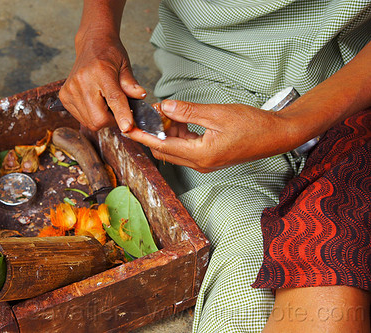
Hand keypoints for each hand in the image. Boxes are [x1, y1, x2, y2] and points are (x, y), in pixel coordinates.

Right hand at [59, 33, 145, 131]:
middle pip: (98, 118)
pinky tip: (94, 102)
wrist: (91, 44)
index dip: (122, 115)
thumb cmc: (109, 55)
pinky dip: (91, 116)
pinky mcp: (64, 97)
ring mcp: (70, 90)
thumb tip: (141, 96)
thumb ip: (131, 84)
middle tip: (118, 109)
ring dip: (101, 118)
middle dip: (112, 120)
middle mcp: (81, 81)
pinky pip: (81, 118)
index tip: (127, 127)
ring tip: (104, 101)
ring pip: (89, 122)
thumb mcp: (125, 66)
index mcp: (100, 71)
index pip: (113, 99)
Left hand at [127, 100, 296, 172]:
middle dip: (154, 133)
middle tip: (152, 113)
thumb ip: (188, 112)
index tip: (129, 128)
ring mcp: (205, 163)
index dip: (143, 136)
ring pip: (175, 150)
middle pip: (164, 151)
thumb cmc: (252, 125)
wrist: (277, 135)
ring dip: (168, 133)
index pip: (162, 146)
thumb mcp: (217, 113)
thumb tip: (165, 107)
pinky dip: (179, 136)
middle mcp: (200, 164)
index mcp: (200, 155)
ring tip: (170, 112)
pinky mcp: (210, 159)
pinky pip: (186, 149)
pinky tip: (182, 120)